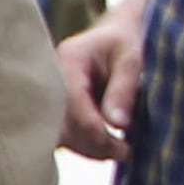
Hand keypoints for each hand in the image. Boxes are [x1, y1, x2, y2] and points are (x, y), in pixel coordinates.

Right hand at [57, 12, 140, 162]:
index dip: (97, 132)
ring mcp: (50, 93)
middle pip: (60, 124)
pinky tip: (107, 147)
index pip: (73, 105)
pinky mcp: (57, 107)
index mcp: (69, 59)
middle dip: (92, 144)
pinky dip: (85, 145)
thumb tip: (117, 126)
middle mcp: (51, 78)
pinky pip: (64, 133)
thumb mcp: (133, 58)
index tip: (125, 148)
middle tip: (125, 152)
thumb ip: (124, 89)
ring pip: (60, 133)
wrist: (118, 33)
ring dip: (88, 148)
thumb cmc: (128, 41)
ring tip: (120, 151)